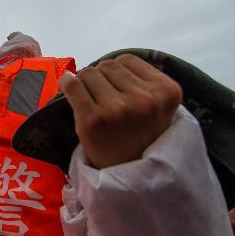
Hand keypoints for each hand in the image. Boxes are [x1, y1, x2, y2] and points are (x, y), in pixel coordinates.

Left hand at [58, 54, 181, 168]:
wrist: (130, 175)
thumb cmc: (142, 137)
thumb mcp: (158, 107)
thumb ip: (144, 81)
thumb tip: (108, 60)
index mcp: (166, 92)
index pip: (128, 60)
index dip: (117, 71)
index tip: (116, 88)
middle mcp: (144, 99)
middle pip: (107, 66)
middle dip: (100, 77)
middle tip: (101, 97)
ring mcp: (117, 110)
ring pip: (89, 73)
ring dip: (86, 83)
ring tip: (93, 101)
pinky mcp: (93, 120)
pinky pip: (73, 86)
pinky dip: (67, 83)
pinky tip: (68, 86)